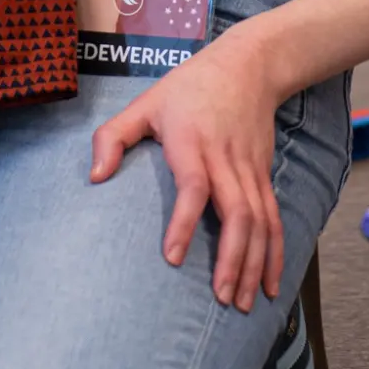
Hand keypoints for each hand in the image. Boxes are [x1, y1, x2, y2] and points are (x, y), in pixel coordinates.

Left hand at [89, 19, 285, 312]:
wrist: (247, 65)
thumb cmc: (188, 86)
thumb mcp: (145, 100)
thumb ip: (114, 136)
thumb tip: (94, 177)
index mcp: (192, 140)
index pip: (193, 185)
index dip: (183, 221)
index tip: (172, 258)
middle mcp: (225, 157)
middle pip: (236, 212)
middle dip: (231, 258)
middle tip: (220, 298)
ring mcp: (249, 168)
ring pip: (259, 221)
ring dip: (253, 264)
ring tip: (241, 303)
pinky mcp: (263, 175)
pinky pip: (273, 218)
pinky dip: (274, 252)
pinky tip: (270, 284)